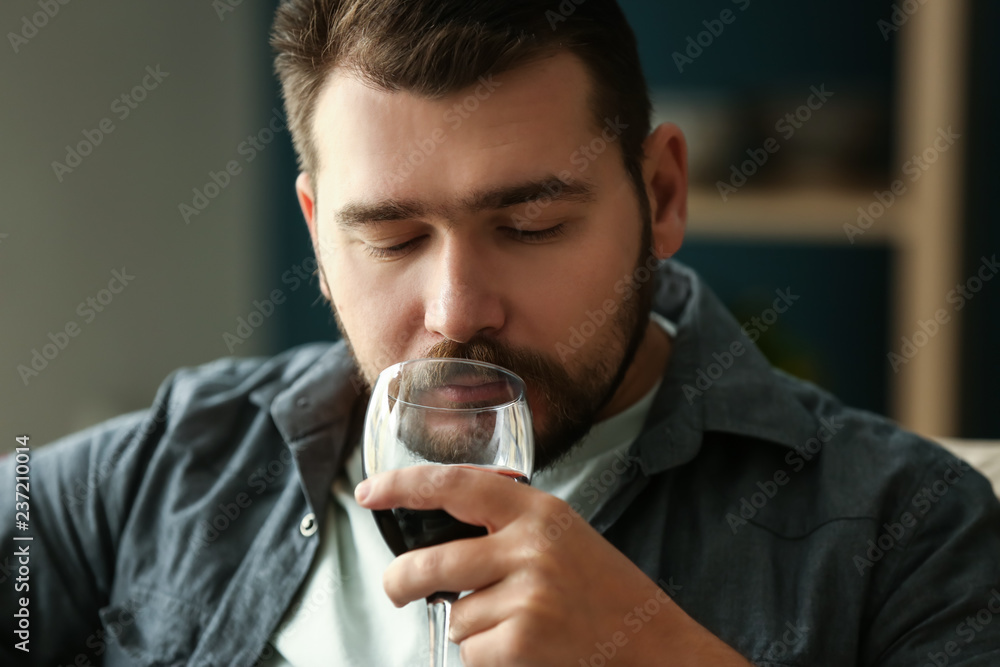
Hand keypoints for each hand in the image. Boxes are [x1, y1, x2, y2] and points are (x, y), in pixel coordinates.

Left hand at [355, 465, 751, 665]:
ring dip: (471, 626)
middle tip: (397, 588)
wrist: (651, 638)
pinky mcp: (523, 642)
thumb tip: (437, 537)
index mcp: (537, 510)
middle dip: (401, 581)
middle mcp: (530, 547)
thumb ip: (507, 526)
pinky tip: (525, 648)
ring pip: (455, 614)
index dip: (404, 485)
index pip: (456, 484)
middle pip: (432, 562)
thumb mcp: (559, 533)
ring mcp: (527, 595)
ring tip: (519, 623)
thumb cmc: (599, 585)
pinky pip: (471, 651)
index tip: (369, 491)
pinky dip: (486, 656)